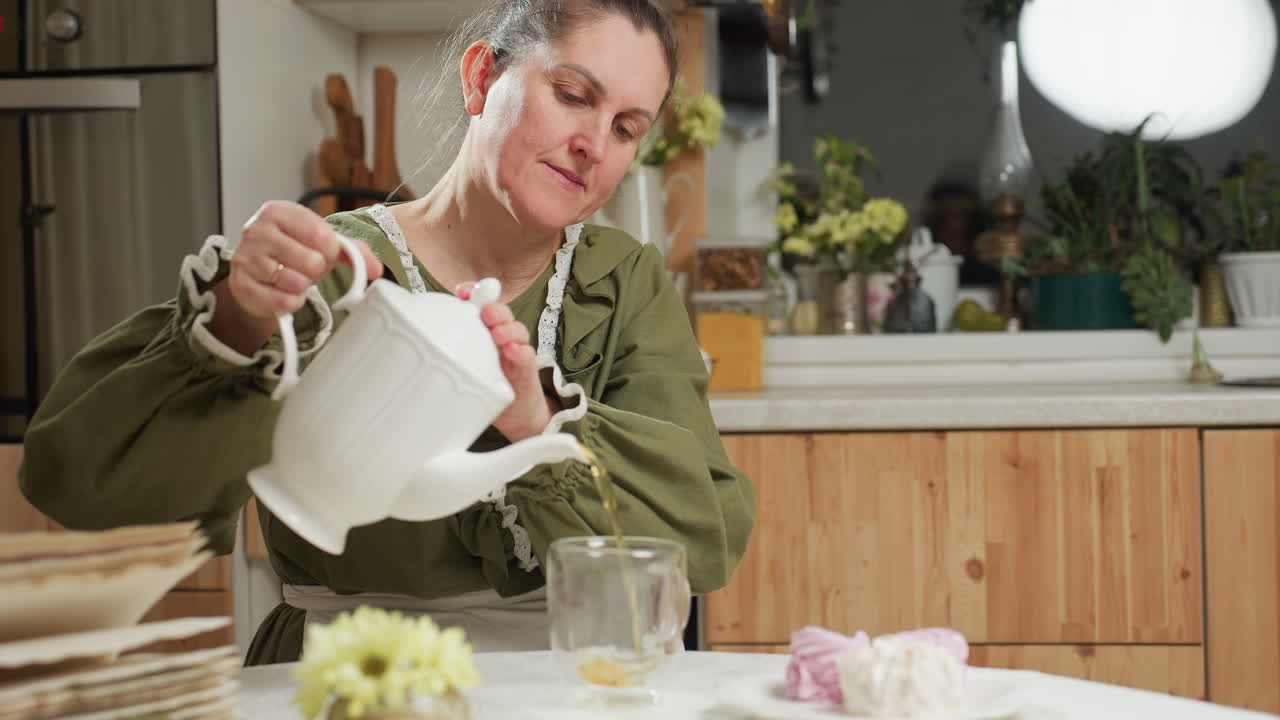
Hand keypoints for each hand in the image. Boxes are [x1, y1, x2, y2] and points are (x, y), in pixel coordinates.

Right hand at [212, 201, 382, 353]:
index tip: (323, 251)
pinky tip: (285, 292)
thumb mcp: (323, 244)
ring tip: (294, 278)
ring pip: (296, 282)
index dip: (330, 251)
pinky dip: (291, 302)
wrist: (259, 274)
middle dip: (316, 270)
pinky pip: (282, 301)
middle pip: (313, 261)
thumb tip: (376, 269)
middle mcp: (257, 230)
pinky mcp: (241, 285)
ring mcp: (245, 257)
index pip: (323, 235)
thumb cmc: (293, 252)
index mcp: (278, 211)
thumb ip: (354, 251)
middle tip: (305, 267)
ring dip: (303, 286)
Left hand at [456, 281, 562, 441]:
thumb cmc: (480, 386)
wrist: (509, 413)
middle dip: (492, 308)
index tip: (461, 291)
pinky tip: (512, 350)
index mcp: (481, 330)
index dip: (472, 293)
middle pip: (500, 313)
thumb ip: (441, 348)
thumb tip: (405, 337)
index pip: (479, 304)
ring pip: (516, 330)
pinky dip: (520, 351)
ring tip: (497, 333)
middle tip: (484, 313)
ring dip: (507, 328)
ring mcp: (514, 351)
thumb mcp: (457, 365)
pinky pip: (526, 356)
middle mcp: (499, 336)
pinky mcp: (526, 369)